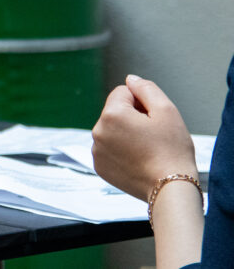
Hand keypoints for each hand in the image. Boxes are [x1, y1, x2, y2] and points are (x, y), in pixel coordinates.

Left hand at [91, 74, 196, 200]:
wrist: (170, 189)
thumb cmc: (172, 151)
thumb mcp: (167, 111)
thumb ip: (146, 88)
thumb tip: (130, 79)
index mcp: (111, 115)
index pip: (123, 92)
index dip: (142, 102)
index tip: (153, 119)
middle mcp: (97, 131)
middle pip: (115, 111)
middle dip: (132, 117)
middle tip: (152, 135)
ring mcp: (96, 151)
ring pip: (112, 130)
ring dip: (126, 134)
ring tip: (146, 149)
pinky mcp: (99, 167)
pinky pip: (109, 149)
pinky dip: (120, 151)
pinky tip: (137, 160)